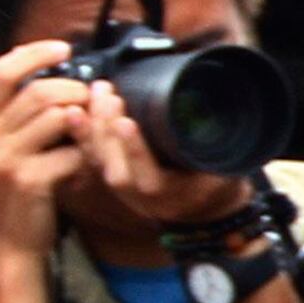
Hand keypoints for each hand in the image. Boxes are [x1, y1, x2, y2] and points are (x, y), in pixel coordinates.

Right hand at [0, 43, 92, 258]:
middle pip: (39, 91)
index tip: (64, 48)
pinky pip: (71, 151)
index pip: (2, 70)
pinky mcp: (29, 181)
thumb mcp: (2, 151)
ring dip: (85, 120)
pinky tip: (86, 166)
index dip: (35, 53)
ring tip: (92, 133)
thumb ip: (17, 118)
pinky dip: (86, 155)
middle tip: (93, 100)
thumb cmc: (13, 196)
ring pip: (58, 116)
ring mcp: (5, 159)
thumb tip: (54, 78)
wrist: (6, 247)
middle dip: (75, 90)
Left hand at [72, 81, 253, 232]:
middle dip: (107, 131)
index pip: (150, 179)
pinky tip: (76, 109)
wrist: (207, 208)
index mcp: (174, 197)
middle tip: (107, 96)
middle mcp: (144, 199)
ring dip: (92, 129)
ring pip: (100, 165)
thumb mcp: (227, 167)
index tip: (127, 122)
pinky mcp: (115, 179)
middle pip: (115, 171)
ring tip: (95, 94)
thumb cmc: (218, 183)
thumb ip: (220, 147)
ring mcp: (126, 192)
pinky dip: (83, 134)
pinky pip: (92, 159)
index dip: (136, 151)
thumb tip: (220, 110)